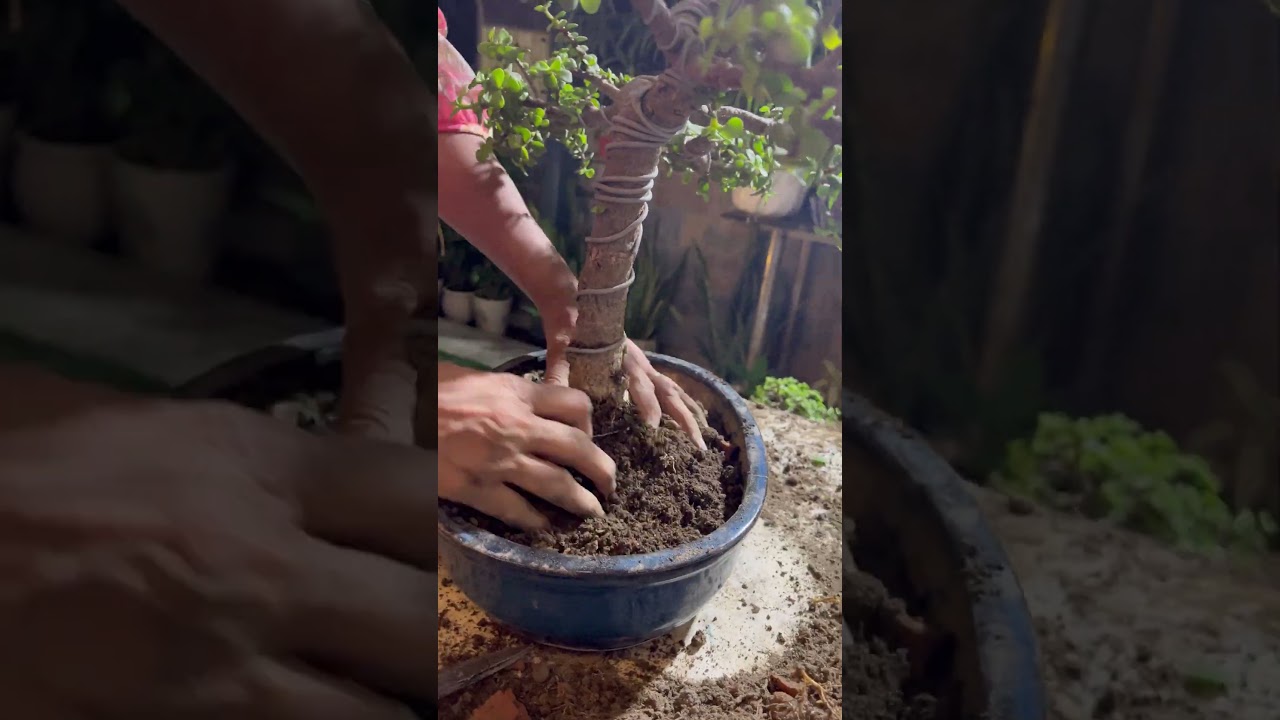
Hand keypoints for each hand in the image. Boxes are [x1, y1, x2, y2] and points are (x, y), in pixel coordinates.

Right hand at [0, 370, 434, 718]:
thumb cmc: (31, 469)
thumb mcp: (162, 434)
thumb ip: (276, 467)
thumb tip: (377, 500)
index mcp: (256, 473)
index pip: (419, 500)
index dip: (472, 539)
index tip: (490, 564)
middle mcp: (254, 571)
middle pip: (424, 624)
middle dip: (460, 651)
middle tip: (474, 659)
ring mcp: (207, 672)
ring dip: (399, 716)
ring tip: (408, 706)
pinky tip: (321, 715)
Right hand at [438, 363, 615, 529]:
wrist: (393, 414)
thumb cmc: (430, 391)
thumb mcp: (474, 377)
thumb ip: (508, 391)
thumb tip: (534, 398)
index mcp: (516, 394)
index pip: (575, 404)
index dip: (590, 422)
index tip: (589, 435)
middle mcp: (517, 427)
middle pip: (578, 449)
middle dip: (602, 470)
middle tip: (611, 484)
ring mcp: (499, 461)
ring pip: (556, 485)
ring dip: (581, 501)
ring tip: (593, 511)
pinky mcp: (477, 489)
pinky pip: (518, 510)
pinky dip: (536, 521)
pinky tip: (546, 527)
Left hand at [535, 285, 707, 450]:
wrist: (578, 308)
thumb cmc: (570, 335)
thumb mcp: (560, 355)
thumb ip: (557, 379)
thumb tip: (552, 406)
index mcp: (622, 361)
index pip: (640, 385)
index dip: (647, 406)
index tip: (653, 427)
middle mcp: (641, 364)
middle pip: (669, 393)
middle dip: (684, 420)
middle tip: (696, 445)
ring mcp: (647, 366)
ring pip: (675, 392)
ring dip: (690, 415)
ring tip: (702, 440)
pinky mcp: (647, 369)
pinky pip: (671, 388)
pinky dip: (686, 404)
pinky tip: (696, 421)